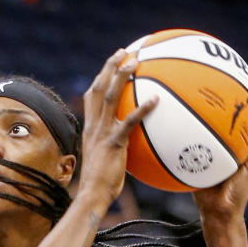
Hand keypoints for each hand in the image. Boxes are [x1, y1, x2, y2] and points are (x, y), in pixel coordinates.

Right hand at [78, 49, 158, 208]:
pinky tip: (156, 100)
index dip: (102, 76)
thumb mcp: (107, 158)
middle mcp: (94, 125)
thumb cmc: (102, 183)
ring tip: (136, 61)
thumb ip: (117, 145)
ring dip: (122, 76)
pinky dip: (142, 109)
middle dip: (110, 67)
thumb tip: (135, 142)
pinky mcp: (113, 143)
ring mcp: (102, 133)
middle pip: (99, 88)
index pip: (93, 95)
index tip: (113, 62)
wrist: (93, 195)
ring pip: (110, 97)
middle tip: (125, 51)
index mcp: (91, 127)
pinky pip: (129, 122)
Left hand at [192, 80, 247, 223]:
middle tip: (241, 74)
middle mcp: (239, 148)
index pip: (226, 120)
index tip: (217, 80)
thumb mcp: (188, 168)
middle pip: (243, 117)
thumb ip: (179, 153)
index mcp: (225, 147)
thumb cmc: (202, 194)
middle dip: (243, 96)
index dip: (224, 102)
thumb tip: (156, 137)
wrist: (218, 215)